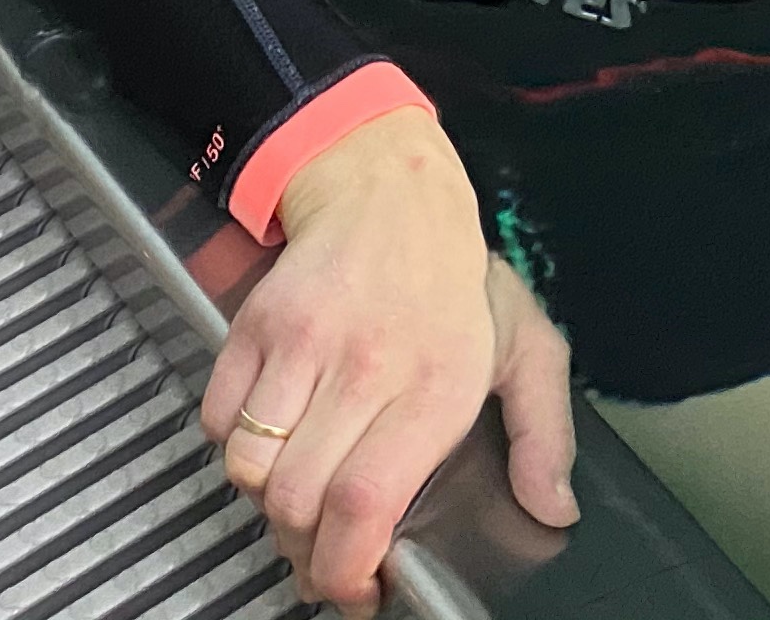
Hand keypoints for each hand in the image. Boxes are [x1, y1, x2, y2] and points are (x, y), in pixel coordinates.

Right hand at [203, 108, 577, 615]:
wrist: (389, 190)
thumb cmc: (455, 278)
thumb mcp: (527, 348)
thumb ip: (545, 436)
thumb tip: (553, 508)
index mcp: (436, 384)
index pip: (365, 502)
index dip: (345, 567)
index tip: (353, 588)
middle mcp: (365, 365)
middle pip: (296, 499)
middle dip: (302, 547)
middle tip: (322, 552)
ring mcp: (302, 343)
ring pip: (249, 466)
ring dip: (267, 498)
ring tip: (298, 493)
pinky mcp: (255, 325)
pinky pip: (217, 419)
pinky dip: (235, 443)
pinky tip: (275, 436)